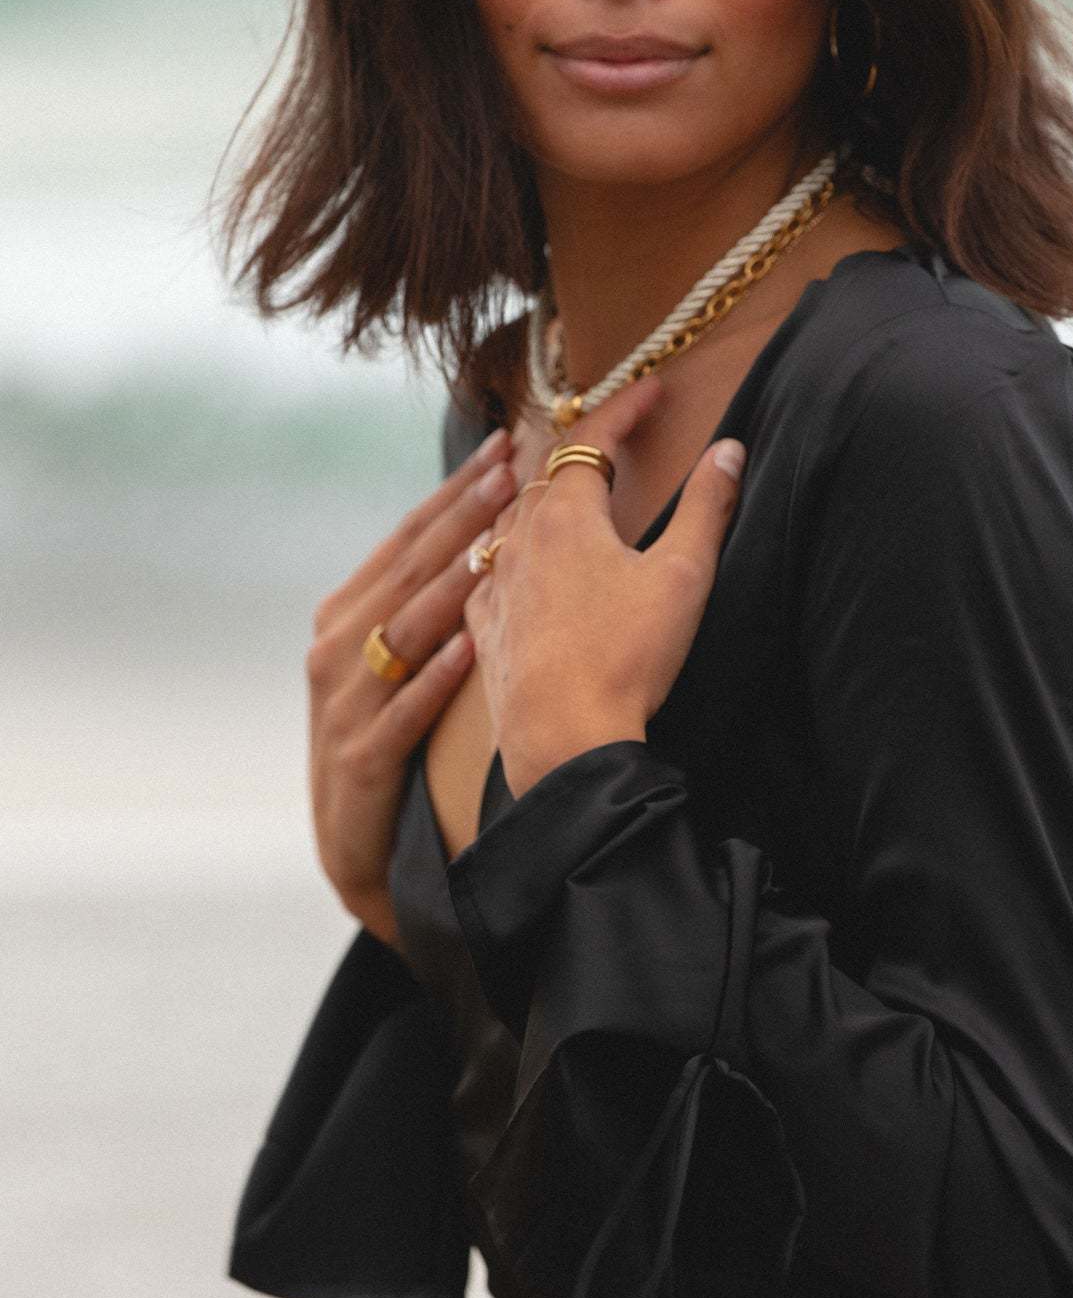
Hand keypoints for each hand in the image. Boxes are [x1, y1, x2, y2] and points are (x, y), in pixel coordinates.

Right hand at [306, 424, 519, 944]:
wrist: (356, 849)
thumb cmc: (386, 745)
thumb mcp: (398, 666)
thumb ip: (424, 607)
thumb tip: (483, 536)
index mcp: (346, 618)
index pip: (405, 541)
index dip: (452, 493)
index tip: (501, 448)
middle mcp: (335, 649)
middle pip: (406, 571)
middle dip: (460, 518)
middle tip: (511, 470)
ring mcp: (343, 704)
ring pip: (402, 630)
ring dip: (450, 584)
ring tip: (498, 544)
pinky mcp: (361, 757)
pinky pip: (403, 709)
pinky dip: (436, 677)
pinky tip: (472, 648)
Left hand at [462, 375, 746, 798]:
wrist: (564, 738)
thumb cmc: (627, 656)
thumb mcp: (684, 576)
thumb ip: (708, 507)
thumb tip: (729, 450)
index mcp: (567, 513)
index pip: (593, 436)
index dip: (625, 406)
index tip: (652, 389)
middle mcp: (521, 537)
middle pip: (545, 471)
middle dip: (582, 447)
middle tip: (613, 439)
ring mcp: (495, 584)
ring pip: (510, 519)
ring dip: (538, 496)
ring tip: (562, 494)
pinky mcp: (486, 630)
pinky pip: (486, 573)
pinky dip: (505, 553)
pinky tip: (512, 565)